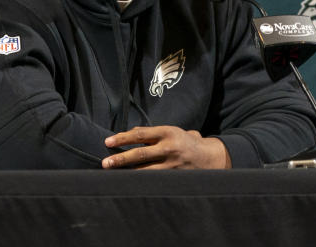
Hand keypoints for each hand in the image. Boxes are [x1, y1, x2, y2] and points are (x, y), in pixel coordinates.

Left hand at [101, 126, 230, 169]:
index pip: (140, 134)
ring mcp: (172, 164)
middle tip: (105, 163)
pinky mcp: (175, 177)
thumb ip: (151, 133)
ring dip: (128, 173)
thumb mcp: (170, 131)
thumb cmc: (184, 141)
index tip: (107, 142)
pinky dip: (141, 181)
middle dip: (121, 158)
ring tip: (113, 175)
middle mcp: (169, 148)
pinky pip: (154, 180)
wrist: (210, 156)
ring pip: (146, 170)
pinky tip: (129, 184)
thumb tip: (131, 132)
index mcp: (167, 132)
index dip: (122, 138)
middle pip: (140, 154)